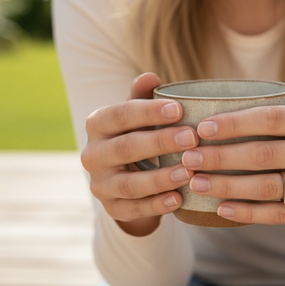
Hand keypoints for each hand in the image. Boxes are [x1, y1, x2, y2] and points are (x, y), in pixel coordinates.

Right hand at [81, 73, 198, 233]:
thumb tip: (150, 76)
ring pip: (130, 184)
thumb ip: (143, 96)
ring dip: (161, 178)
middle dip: (160, 143)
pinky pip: (134, 209)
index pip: (121, 115)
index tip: (179, 109)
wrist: (126, 177)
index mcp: (97, 124)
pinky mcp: (111, 208)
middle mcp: (92, 154)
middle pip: (126, 148)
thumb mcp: (139, 115)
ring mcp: (100, 184)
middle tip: (192, 138)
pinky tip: (179, 199)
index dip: (149, 112)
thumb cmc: (138, 134)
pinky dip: (157, 206)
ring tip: (189, 171)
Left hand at [183, 105, 284, 235]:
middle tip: (188, 157)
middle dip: (221, 157)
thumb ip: (276, 120)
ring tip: (197, 182)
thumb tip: (213, 117)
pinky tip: (222, 208)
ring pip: (268, 187)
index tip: (202, 128)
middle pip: (264, 155)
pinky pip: (279, 214)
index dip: (234, 123)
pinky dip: (247, 212)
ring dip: (227, 186)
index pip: (270, 119)